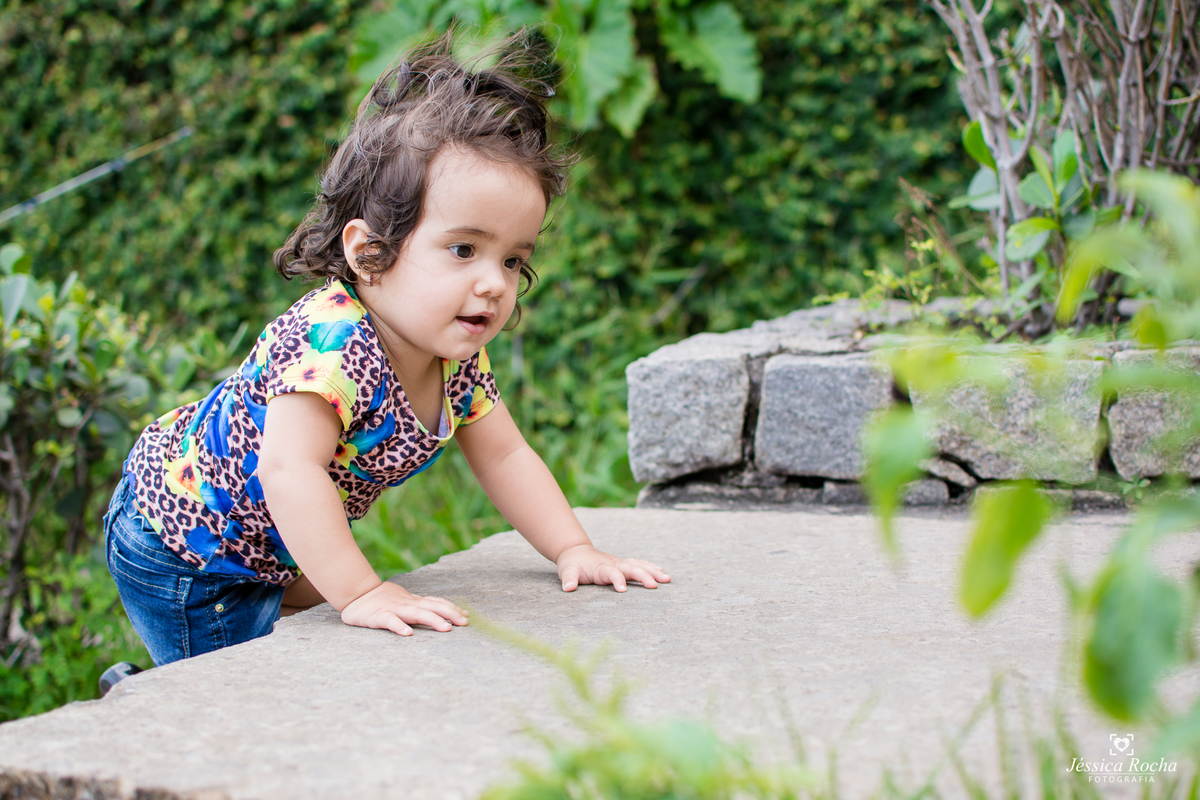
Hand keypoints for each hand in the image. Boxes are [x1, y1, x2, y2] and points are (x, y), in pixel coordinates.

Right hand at [340, 581, 468, 635]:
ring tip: (446, 628)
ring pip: (415, 613)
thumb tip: (445, 612)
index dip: (452, 608)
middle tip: (464, 623)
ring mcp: (393, 609)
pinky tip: (407, 633)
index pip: (436, 603)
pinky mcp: (378, 617)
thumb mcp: (405, 602)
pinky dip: (399, 626)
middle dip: (449, 613)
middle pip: (432, 606)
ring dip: (432, 619)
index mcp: (414, 601)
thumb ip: (422, 607)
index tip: (467, 616)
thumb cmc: (384, 601)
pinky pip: (390, 621)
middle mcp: (407, 604)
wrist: (356, 595)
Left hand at [555, 544, 671, 592]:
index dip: (617, 580)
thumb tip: (568, 588)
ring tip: (667, 579)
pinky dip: (650, 567)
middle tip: (654, 585)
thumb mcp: (567, 571)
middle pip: (630, 568)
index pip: (611, 573)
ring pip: (638, 565)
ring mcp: (620, 563)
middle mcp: (613, 564)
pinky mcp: (623, 564)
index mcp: (601, 568)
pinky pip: (639, 564)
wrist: (576, 551)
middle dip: (643, 576)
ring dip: (652, 571)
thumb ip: (568, 579)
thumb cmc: (572, 564)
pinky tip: (661, 572)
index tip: (623, 590)